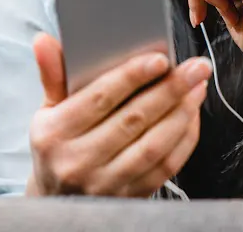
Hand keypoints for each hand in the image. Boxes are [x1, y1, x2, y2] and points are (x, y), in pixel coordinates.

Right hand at [26, 33, 211, 196]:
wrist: (57, 201)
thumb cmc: (58, 143)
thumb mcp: (47, 110)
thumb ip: (52, 73)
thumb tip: (44, 40)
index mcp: (55, 133)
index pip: (100, 98)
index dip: (132, 76)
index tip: (161, 58)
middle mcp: (78, 161)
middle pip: (133, 119)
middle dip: (170, 89)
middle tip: (196, 66)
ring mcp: (105, 184)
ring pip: (153, 145)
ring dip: (182, 113)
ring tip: (198, 86)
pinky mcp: (129, 198)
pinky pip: (164, 167)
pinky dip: (184, 139)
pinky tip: (192, 115)